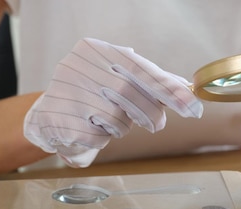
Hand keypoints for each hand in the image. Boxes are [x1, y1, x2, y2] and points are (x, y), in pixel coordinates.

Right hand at [24, 38, 202, 167]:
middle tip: (158, 124)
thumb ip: (148, 79)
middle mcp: (80, 66)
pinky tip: (94, 129)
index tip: (192, 105)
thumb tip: (185, 87)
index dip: (169, 89)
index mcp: (97, 50)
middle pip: (130, 93)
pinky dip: (104, 137)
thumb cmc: (91, 92)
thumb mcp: (116, 76)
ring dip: (124, 126)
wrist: (48, 113)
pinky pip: (99, 136)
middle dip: (151, 113)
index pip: (140, 68)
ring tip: (113, 121)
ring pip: (116, 117)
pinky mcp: (62, 119)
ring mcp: (69, 93)